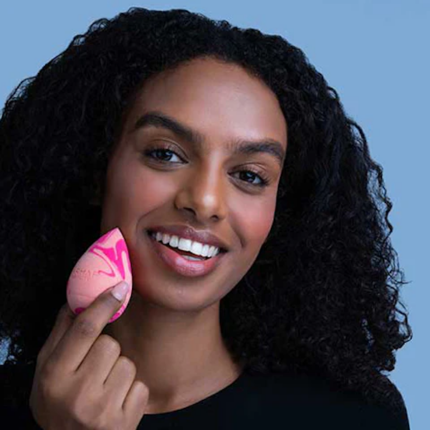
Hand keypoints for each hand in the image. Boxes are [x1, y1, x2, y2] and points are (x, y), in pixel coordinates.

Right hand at [29, 281, 148, 429]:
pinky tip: (115, 403)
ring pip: (127, 364)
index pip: (85, 329)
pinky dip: (131, 392)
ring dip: (119, 372)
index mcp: (54, 376)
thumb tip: (77, 300)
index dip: (104, 304)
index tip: (121, 288)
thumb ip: (61, 334)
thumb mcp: (46, 371)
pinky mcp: (124, 423)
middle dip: (106, 351)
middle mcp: (77, 394)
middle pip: (110, 344)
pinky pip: (140, 387)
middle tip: (94, 369)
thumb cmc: (58, 404)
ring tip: (103, 389)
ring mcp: (102, 411)